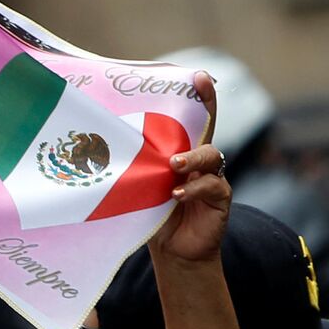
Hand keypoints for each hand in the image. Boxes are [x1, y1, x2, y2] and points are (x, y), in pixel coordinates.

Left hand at [152, 72, 229, 263]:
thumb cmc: (154, 215)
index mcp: (184, 153)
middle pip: (209, 131)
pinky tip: (177, 195)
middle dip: (205, 114)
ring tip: (173, 166)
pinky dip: (193, 188)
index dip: (201, 98)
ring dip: (192, 158)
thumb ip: (140, 167)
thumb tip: (108, 146)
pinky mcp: (221, 198)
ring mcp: (214, 178)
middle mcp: (202, 161)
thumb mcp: (143, 186)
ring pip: (212, 156)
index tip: (198, 76)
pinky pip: (212, 186)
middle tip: (184, 115)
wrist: (173, 252)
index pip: (195, 120)